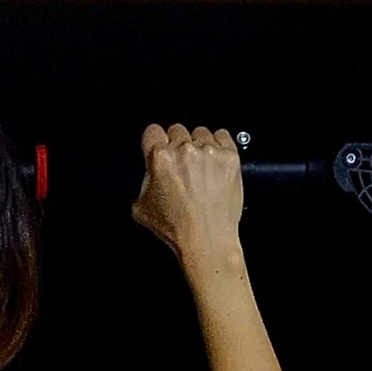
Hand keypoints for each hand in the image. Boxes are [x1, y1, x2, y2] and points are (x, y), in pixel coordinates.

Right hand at [131, 124, 243, 265]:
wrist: (207, 240)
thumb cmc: (178, 228)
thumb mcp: (142, 208)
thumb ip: (143, 182)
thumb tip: (149, 174)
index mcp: (159, 158)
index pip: (152, 130)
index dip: (155, 140)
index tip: (160, 147)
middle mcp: (184, 150)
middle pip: (177, 129)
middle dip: (177, 145)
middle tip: (182, 167)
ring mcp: (208, 151)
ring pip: (200, 132)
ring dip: (199, 145)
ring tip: (201, 168)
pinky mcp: (229, 156)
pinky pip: (223, 136)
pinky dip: (219, 146)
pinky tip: (214, 164)